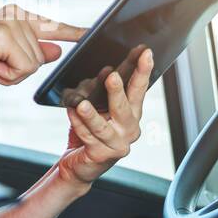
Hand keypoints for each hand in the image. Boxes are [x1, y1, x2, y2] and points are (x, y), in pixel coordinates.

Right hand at [0, 3, 86, 95]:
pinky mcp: (4, 33)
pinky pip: (25, 68)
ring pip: (34, 64)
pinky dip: (6, 76)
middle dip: (17, 71)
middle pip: (42, 56)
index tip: (92, 32)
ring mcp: (10, 21)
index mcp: (14, 15)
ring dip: (10, 74)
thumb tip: (57, 51)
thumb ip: (31, 54)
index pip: (51, 26)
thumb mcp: (4, 60)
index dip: (73, 32)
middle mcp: (14, 13)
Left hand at [58, 46, 152, 187]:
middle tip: (112, 76)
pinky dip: (78, 124)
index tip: (145, 53)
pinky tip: (71, 113)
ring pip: (103, 127)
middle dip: (117, 92)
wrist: (81, 164)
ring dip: (92, 115)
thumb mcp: (98, 108)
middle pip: (125, 108)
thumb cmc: (91, 132)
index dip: (143, 71)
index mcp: (132, 114)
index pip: (139, 89)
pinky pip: (88, 137)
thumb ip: (101, 91)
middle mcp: (129, 129)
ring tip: (82, 104)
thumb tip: (104, 72)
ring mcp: (117, 144)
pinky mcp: (102, 155)